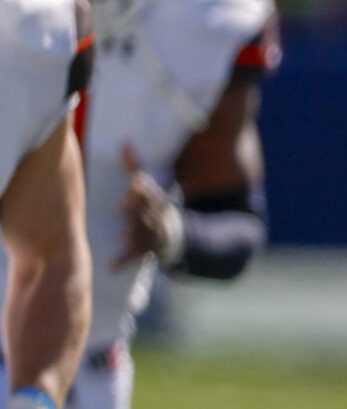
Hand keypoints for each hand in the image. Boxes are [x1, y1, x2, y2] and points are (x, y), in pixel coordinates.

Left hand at [117, 145, 183, 267]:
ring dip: (132, 234)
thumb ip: (134, 166)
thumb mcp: (148, 187)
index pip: (149, 194)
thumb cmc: (152, 207)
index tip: (133, 183)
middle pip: (145, 212)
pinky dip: (121, 262)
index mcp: (156, 203)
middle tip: (119, 209)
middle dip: (135, 211)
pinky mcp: (144, 251)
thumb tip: (124, 141)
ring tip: (120, 234)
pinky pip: (133, 257)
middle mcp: (156, 219)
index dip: (141, 189)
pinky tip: (109, 268)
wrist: (174, 237)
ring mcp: (151, 236)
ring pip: (141, 233)